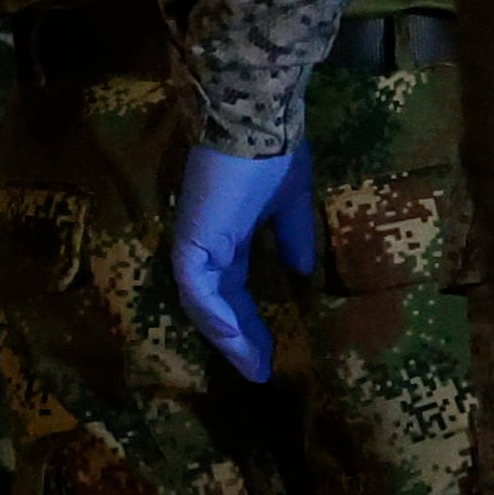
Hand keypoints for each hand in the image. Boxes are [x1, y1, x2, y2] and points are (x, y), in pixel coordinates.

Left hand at [166, 142, 320, 381]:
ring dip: (228, 336)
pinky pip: (196, 286)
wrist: (255, 123)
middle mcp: (206, 242)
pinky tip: (237, 340)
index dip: (249, 320)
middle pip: (217, 302)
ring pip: (202, 301)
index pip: (232, 288)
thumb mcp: (289, 203)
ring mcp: (196, 242)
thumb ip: (290, 237)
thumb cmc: (273, 155)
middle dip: (239, 338)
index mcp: (227, 234)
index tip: (270, 353)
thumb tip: (302, 271)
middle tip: (258, 371)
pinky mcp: (192, 240)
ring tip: (252, 366)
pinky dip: (214, 314)